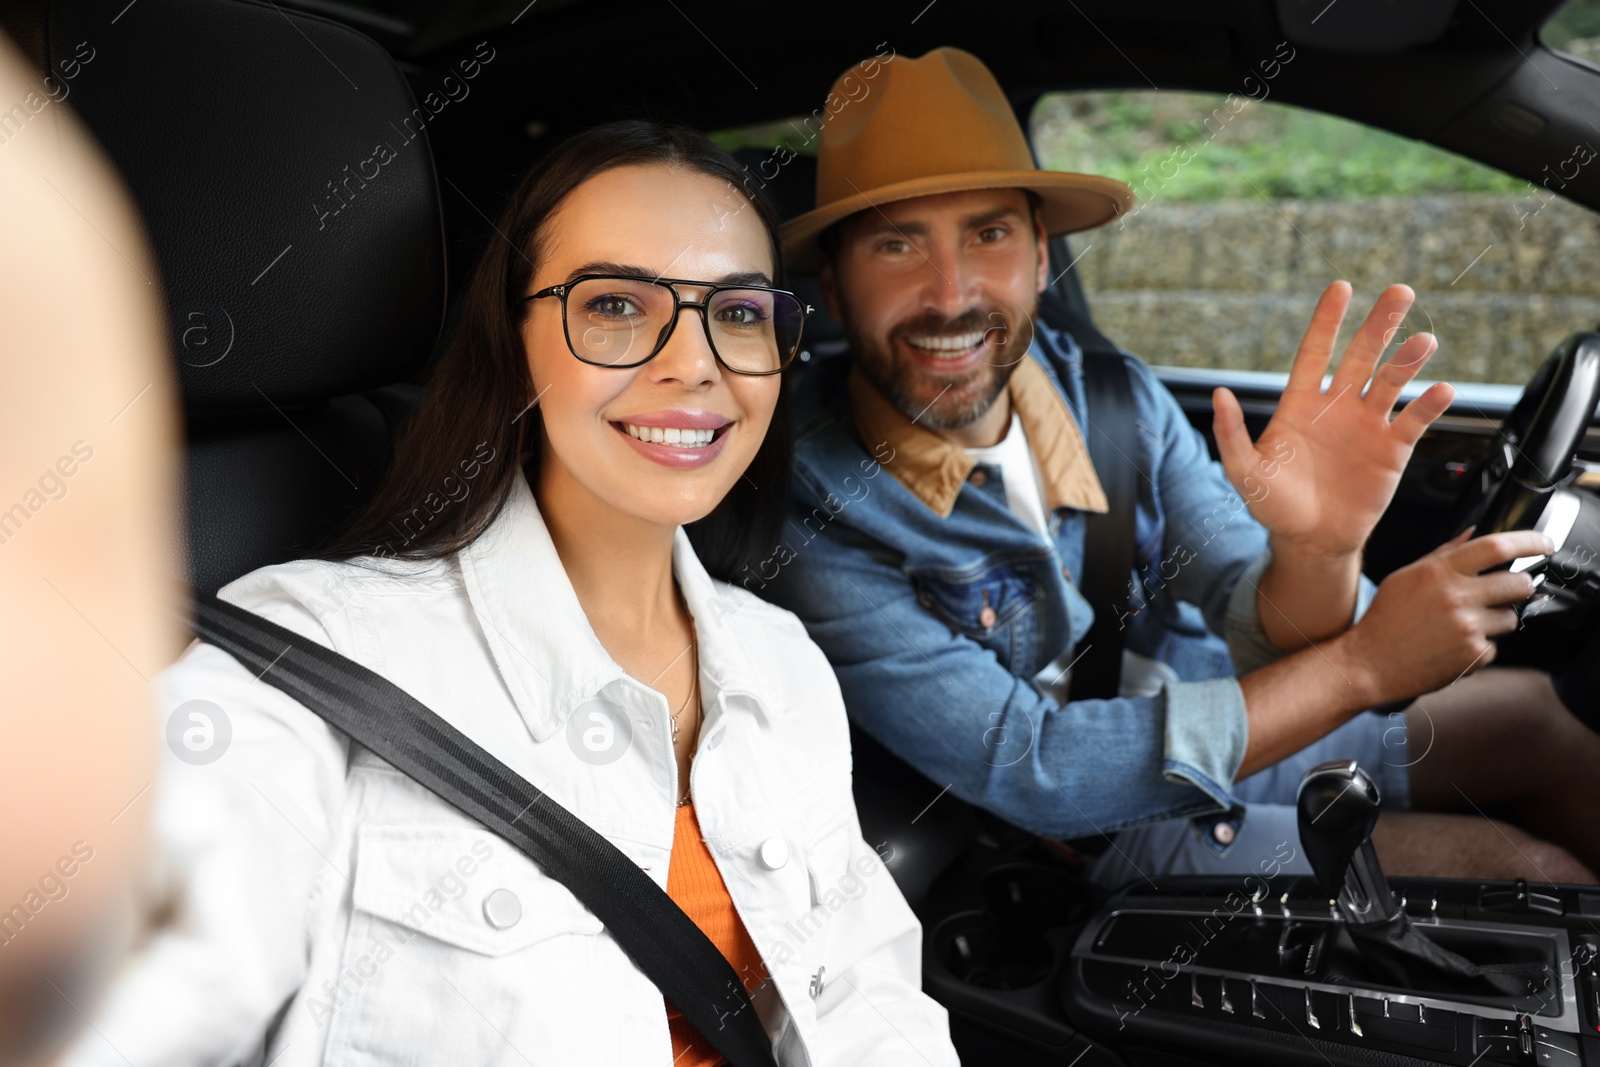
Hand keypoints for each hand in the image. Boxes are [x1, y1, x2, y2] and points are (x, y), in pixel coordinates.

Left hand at [1212, 282, 1454, 561]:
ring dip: (1408, 359)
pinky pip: (1414, 421)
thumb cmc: (1274, 505)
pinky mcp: (1392, 450)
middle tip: (1400, 292)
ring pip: (1392, 381)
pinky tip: (1442, 389)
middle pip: (1362, 355)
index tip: (1341, 287)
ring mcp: (1367, 426)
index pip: (1315, 352)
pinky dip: (1429, 405)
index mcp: (1300, 404)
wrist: (1311, 541)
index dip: (1328, 321)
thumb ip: (1231, 433)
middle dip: (1380, 324)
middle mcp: (1337, 407)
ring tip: (1425, 341)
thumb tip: (1219, 393)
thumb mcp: (1245, 471)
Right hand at [1333, 528, 1551, 705]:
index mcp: (1439, 573)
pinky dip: (1480, 645)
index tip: (1543, 544)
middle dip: (1520, 585)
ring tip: (1464, 624)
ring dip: (1497, 619)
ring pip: (1511, 617)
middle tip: (1506, 589)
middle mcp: (1457, 598)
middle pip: (1519, 583)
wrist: (1369, 663)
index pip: (1497, 547)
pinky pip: (1495, 645)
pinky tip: (1454, 645)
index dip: (1529, 542)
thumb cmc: (1385, 619)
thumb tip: (1472, 534)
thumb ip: (1443, 554)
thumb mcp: (1405, 577)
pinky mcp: (1474, 655)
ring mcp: (1468, 628)